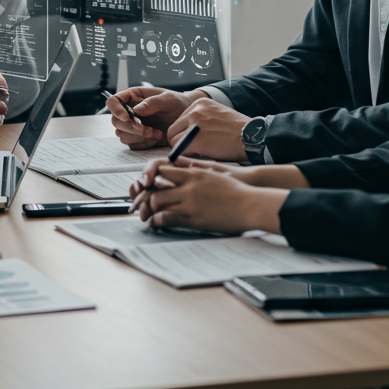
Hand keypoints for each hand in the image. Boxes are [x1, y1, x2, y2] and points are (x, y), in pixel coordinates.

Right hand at [105, 86, 205, 147]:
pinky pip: (133, 144)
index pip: (113, 101)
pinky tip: (156, 137)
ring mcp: (133, 126)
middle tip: (147, 129)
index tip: (127, 117)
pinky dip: (144, 143)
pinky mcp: (138, 138)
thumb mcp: (168, 99)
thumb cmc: (178, 104)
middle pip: (116, 121)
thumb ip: (153, 103)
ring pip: (122, 135)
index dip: (116, 110)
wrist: (187, 119)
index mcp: (133, 97)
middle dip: (131, 128)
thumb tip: (136, 110)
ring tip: (156, 132)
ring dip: (138, 137)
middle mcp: (130, 111)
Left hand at [129, 158, 288, 234]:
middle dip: (143, 195)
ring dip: (147, 209)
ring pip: (157, 203)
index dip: (148, 176)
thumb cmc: (235, 187)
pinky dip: (158, 220)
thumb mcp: (213, 171)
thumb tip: (180, 166)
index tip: (144, 183)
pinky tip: (156, 222)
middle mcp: (188, 185)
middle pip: (154, 187)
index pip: (161, 169)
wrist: (250, 203)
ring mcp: (190, 202)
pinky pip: (168, 219)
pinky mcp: (194, 219)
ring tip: (144, 214)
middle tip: (137, 202)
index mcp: (192, 172)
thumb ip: (195, 169)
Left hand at [167, 100, 252, 161]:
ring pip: (173, 140)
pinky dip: (185, 156)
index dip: (184, 133)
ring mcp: (193, 123)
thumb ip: (202, 118)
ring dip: (182, 149)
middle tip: (192, 150)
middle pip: (173, 129)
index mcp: (199, 103)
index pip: (180, 120)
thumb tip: (187, 131)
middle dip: (179, 141)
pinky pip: (178, 150)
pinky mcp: (194, 139)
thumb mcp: (218, 114)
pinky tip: (199, 157)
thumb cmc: (238, 131)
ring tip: (197, 154)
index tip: (194, 141)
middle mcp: (194, 110)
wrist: (252, 138)